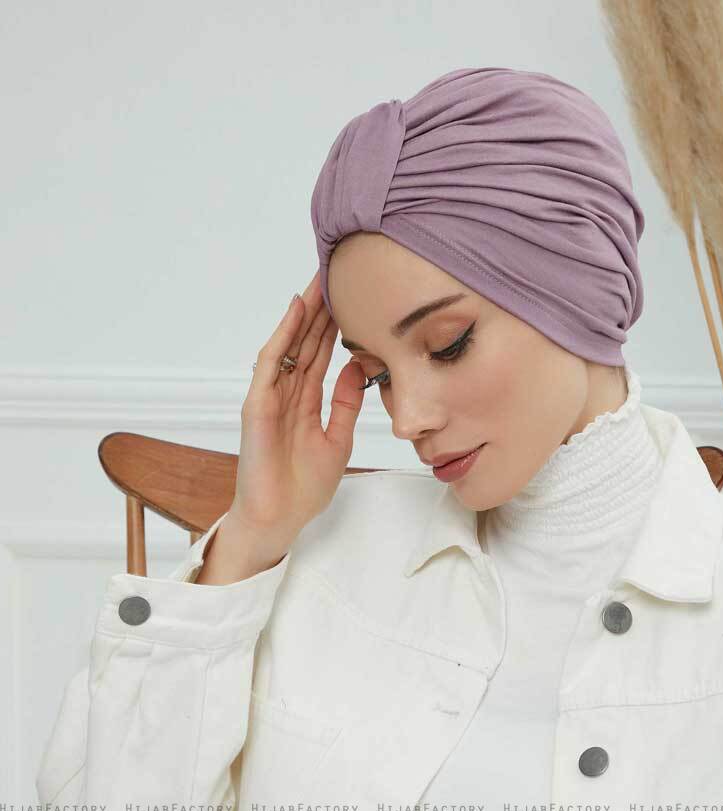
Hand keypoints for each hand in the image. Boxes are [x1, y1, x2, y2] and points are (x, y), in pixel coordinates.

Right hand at [230, 269, 365, 539]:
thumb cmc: (302, 488)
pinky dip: (282, 337)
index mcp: (306, 401)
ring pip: (289, 344)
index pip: (322, 352)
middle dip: (321, 308)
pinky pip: (270, 365)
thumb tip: (356, 367)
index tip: (352, 294)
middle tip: (336, 270)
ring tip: (319, 279)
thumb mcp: (339, 441)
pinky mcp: (258, 407)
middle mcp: (287, 394)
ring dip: (303, 312)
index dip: (336, 323)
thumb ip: (346, 405)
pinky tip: (295, 312)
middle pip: (306, 341)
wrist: (279, 520)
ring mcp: (270, 398)